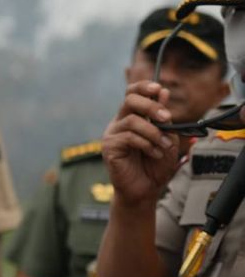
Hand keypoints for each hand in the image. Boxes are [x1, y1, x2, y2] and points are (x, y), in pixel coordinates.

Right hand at [102, 81, 179, 203]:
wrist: (145, 189)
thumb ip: (164, 119)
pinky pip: (129, 137)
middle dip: (151, 106)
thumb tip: (163, 92)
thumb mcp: (167, 138)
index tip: (158, 88)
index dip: (143, 87)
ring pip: (132, 120)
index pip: (132, 94)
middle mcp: (119, 123)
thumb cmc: (154, 165)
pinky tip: (154, 153)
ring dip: (154, 132)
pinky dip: (147, 144)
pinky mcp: (109, 147)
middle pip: (129, 100)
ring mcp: (112, 134)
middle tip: (167, 117)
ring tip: (164, 146)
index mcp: (132, 117)